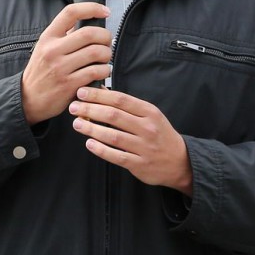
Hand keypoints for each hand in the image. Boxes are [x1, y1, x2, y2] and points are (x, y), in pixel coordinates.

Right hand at [21, 3, 111, 124]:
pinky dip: (104, 71)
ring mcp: (60, 67)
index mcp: (48, 37)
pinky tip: (102, 72)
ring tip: (105, 59)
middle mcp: (53, 50)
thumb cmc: (40, 72)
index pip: (70, 12)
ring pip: (96, 52)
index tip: (104, 11)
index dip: (91, 8)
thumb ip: (63, 35)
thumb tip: (87, 21)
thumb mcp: (44, 48)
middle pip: (89, 33)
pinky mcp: (69, 84)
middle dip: (105, 36)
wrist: (28, 99)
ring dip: (107, 55)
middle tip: (107, 42)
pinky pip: (95, 72)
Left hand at [68, 86, 192, 194]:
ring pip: (113, 136)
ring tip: (77, 124)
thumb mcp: (149, 115)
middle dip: (90, 110)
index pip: (120, 99)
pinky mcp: (139, 164)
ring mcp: (143, 147)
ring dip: (92, 129)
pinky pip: (116, 156)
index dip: (98, 95)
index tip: (81, 92)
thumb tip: (100, 91)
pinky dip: (101, 150)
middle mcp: (147, 128)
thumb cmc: (159, 134)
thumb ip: (127, 105)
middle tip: (74, 107)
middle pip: (114, 116)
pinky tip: (89, 143)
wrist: (180, 161)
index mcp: (149, 112)